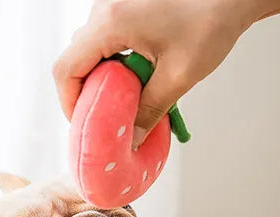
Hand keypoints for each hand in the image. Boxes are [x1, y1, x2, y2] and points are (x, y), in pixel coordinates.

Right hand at [53, 0, 255, 145]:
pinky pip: (106, 34)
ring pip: (90, 47)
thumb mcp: (178, 76)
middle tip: (107, 117)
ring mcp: (114, 0)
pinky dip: (114, 58)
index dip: (69, 103)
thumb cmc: (212, 20)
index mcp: (111, 22)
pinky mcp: (125, 1)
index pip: (67, 69)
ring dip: (103, 75)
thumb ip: (148, 111)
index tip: (83, 124)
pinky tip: (137, 73)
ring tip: (128, 96)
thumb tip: (130, 140)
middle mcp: (105, 6)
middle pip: (75, 58)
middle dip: (87, 91)